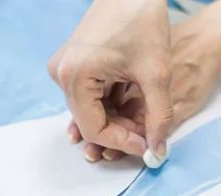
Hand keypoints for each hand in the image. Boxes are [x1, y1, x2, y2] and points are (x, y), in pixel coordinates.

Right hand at [68, 17, 220, 161]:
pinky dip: (112, 105)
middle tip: (149, 138)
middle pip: (91, 121)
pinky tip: (134, 107)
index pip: (94, 129)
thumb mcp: (156, 73)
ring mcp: (65, 68)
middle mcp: (62, 74)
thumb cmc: (142, 19)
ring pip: (92, 110)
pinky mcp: (74, 64)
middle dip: (121, 132)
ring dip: (118, 120)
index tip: (147, 148)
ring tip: (145, 122)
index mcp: (75, 76)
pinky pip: (92, 95)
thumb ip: (158, 116)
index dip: (122, 143)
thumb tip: (157, 151)